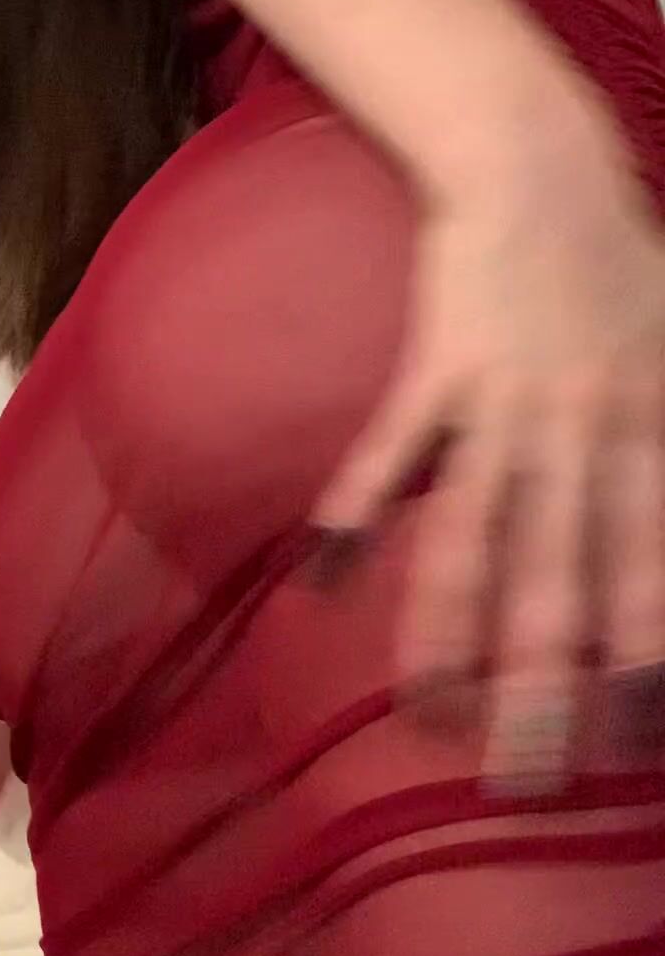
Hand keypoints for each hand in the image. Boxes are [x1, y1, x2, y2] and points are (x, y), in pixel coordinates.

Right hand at [305, 148, 664, 792]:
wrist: (541, 168)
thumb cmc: (624, 267)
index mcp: (656, 434)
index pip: (654, 574)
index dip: (642, 665)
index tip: (629, 751)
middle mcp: (588, 433)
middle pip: (563, 582)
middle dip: (545, 693)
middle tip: (526, 786)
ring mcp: (508, 403)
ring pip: (477, 535)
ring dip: (448, 631)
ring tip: (426, 713)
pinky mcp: (437, 368)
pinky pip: (394, 452)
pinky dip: (359, 514)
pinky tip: (324, 579)